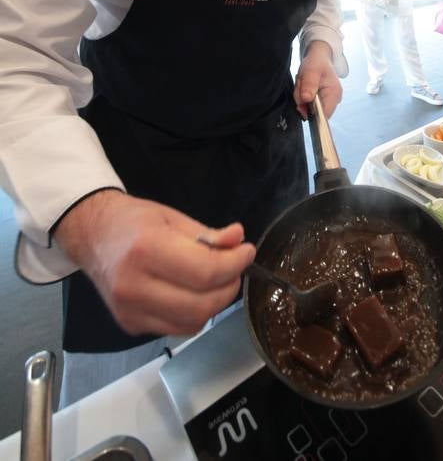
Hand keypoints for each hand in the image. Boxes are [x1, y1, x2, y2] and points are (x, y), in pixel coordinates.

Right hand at [54, 190, 255, 336]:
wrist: (93, 235)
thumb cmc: (133, 221)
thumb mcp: (172, 217)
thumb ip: (208, 234)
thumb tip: (238, 240)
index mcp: (146, 249)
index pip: (205, 272)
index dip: (235, 264)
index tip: (246, 252)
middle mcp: (134, 285)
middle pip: (201, 305)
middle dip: (229, 287)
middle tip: (235, 268)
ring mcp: (129, 311)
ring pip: (192, 323)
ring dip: (215, 304)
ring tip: (216, 280)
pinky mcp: (130, 325)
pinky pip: (176, 328)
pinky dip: (194, 314)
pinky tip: (193, 294)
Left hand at [294, 40, 341, 119]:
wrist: (319, 57)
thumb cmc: (317, 62)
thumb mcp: (311, 70)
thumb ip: (309, 85)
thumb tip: (306, 99)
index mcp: (334, 94)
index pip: (323, 116)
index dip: (309, 112)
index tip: (302, 98)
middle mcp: (334, 100)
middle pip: (313, 112)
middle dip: (303, 100)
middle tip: (302, 84)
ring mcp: (328, 100)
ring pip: (309, 109)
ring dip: (301, 97)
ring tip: (304, 83)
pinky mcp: (322, 100)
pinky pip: (308, 104)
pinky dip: (303, 97)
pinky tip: (305, 87)